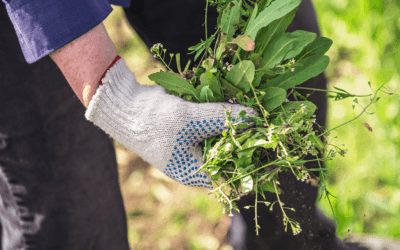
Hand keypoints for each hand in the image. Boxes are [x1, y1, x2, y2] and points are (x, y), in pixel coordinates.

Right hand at [85, 58, 257, 187]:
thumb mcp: (191, 120)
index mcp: (196, 173)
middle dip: (248, 140)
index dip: (254, 164)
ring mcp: (194, 147)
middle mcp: (197, 164)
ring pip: (224, 139)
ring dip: (236, 126)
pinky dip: (223, 117)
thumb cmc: (154, 122)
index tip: (271, 146)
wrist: (126, 107)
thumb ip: (224, 118)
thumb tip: (256, 117)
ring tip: (255, 112)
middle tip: (266, 124)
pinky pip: (213, 127)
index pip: (234, 176)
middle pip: (232, 156)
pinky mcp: (192, 131)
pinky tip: (235, 105)